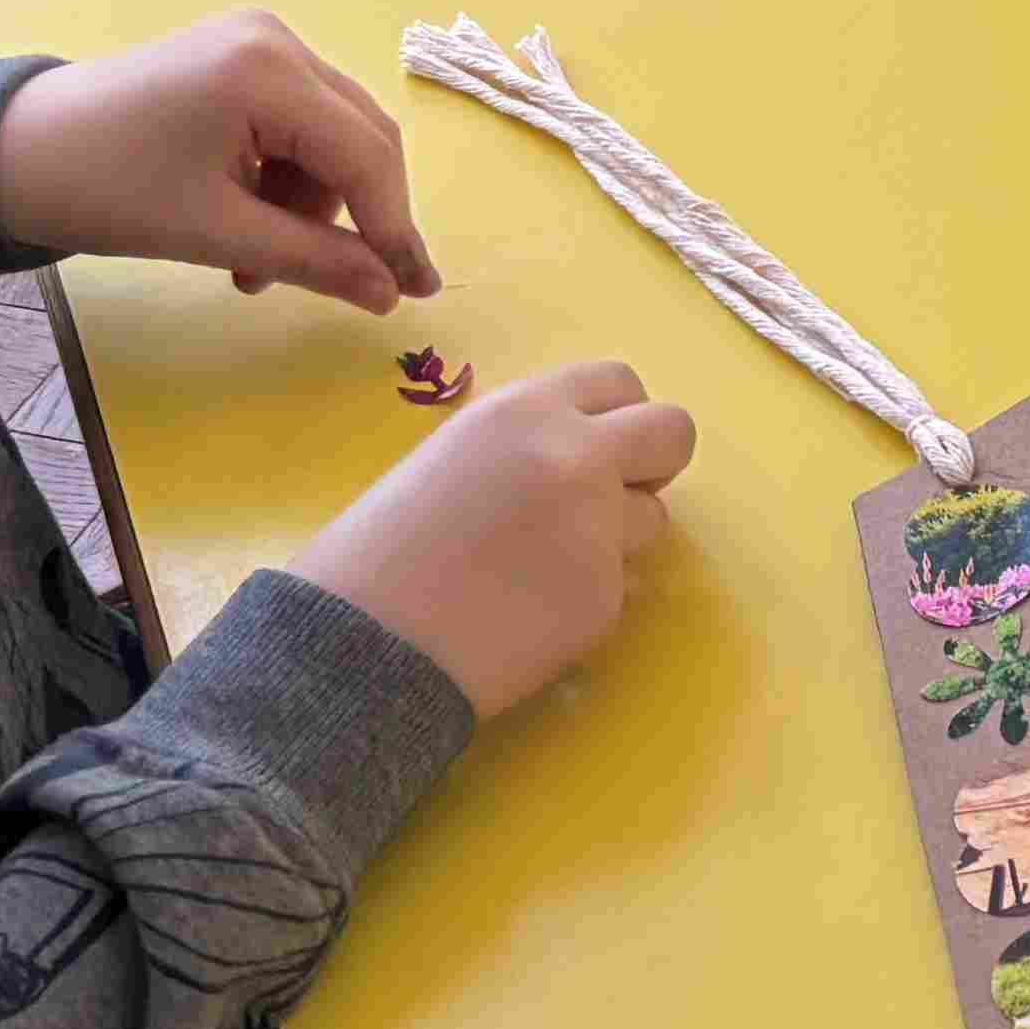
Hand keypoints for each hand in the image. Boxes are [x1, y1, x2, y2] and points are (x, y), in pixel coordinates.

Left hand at [0, 12, 437, 317]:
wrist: (11, 153)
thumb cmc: (105, 191)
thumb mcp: (213, 234)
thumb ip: (313, 260)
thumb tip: (391, 293)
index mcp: (268, 71)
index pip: (364, 154)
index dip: (393, 227)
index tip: (416, 290)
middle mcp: (277, 39)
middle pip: (359, 136)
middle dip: (353, 215)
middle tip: (354, 285)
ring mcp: (258, 40)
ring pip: (330, 134)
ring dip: (311, 204)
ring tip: (257, 266)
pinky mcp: (239, 54)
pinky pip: (296, 121)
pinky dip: (285, 178)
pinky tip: (249, 221)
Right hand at [292, 360, 697, 725]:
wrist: (354, 646)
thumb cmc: (373, 554)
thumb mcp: (448, 457)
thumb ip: (521, 446)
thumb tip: (578, 453)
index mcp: (525, 411)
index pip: (620, 382)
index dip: (615, 416)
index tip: (600, 445)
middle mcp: (577, 458)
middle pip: (674, 432)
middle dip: (654, 462)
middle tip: (614, 496)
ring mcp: (599, 530)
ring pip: (653, 518)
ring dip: (615, 538)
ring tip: (535, 570)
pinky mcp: (604, 599)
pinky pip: (618, 587)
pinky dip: (583, 600)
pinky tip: (520, 618)